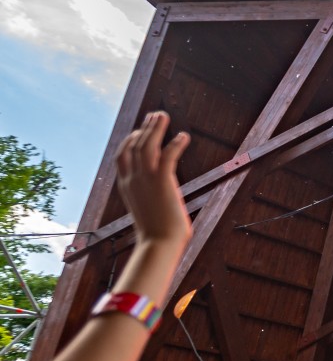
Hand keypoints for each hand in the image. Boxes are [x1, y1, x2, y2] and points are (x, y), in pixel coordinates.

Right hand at [116, 110, 191, 245]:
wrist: (159, 245)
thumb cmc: (157, 234)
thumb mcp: (146, 211)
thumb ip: (147, 200)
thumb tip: (155, 199)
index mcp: (126, 186)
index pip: (122, 156)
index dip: (130, 140)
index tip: (141, 130)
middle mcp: (132, 179)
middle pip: (134, 145)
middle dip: (144, 128)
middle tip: (154, 116)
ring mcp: (145, 179)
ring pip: (147, 145)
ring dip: (155, 128)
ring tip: (163, 116)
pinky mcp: (162, 181)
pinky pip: (168, 155)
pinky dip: (175, 143)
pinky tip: (184, 136)